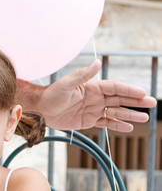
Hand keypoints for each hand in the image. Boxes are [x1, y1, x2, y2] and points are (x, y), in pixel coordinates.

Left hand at [37, 60, 155, 131]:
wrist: (40, 110)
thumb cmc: (51, 95)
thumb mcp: (66, 84)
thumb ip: (82, 75)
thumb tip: (97, 62)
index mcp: (93, 87)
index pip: (115, 88)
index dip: (129, 90)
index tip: (143, 93)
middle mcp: (96, 98)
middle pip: (120, 99)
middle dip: (136, 101)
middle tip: (152, 103)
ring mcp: (93, 110)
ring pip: (116, 112)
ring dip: (130, 115)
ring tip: (145, 118)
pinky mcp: (88, 121)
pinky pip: (106, 123)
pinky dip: (117, 125)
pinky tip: (129, 127)